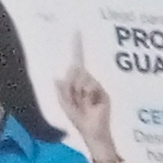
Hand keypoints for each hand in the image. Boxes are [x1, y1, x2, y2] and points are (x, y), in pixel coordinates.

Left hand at [57, 39, 109, 158]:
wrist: (93, 131)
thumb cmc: (79, 119)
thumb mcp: (64, 103)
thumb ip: (61, 89)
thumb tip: (59, 76)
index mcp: (77, 82)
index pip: (76, 62)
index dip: (76, 47)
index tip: (76, 31)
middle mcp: (87, 80)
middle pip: (74, 71)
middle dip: (70, 86)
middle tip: (76, 100)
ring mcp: (96, 86)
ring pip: (81, 78)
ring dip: (78, 92)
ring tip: (84, 103)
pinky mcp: (103, 91)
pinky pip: (90, 85)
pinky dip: (87, 95)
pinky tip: (91, 104)